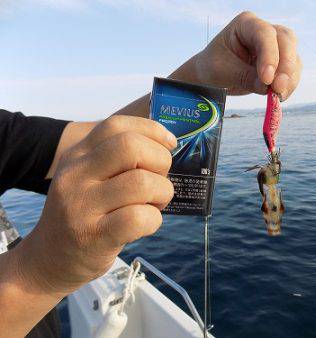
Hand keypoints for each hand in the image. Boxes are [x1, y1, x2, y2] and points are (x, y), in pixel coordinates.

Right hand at [15, 116, 176, 295]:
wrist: (48, 260)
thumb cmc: (83, 215)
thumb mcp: (88, 178)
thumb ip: (117, 159)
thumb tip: (166, 145)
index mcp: (77, 155)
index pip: (117, 125)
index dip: (151, 130)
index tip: (169, 143)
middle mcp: (76, 175)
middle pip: (132, 147)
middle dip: (161, 161)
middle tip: (159, 180)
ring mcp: (82, 205)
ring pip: (142, 183)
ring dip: (162, 193)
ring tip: (153, 205)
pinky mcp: (93, 236)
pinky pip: (139, 217)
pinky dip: (154, 220)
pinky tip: (146, 224)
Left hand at [170, 11, 301, 100]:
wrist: (213, 77)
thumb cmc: (213, 67)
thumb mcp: (223, 71)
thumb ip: (245, 77)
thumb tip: (268, 87)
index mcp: (246, 24)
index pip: (264, 34)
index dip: (269, 55)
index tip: (266, 79)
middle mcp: (264, 31)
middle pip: (286, 40)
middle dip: (285, 66)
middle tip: (277, 88)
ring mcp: (275, 46)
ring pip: (293, 57)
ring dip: (289, 79)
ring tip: (277, 96)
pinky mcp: (280, 64)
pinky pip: (292, 72)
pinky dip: (289, 86)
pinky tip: (279, 97)